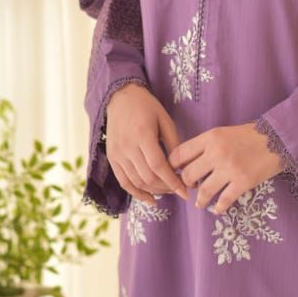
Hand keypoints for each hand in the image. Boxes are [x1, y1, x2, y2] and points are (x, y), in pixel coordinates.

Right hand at [105, 83, 188, 205]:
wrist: (120, 97)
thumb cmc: (147, 107)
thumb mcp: (165, 120)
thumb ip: (174, 143)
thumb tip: (183, 168)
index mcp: (142, 134)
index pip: (159, 166)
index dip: (173, 182)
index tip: (186, 192)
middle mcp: (127, 146)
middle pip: (148, 177)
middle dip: (166, 187)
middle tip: (180, 189)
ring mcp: (117, 153)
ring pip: (136, 182)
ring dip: (154, 191)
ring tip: (168, 191)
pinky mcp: (112, 158)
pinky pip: (123, 182)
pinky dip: (137, 193)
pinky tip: (151, 199)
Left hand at [168, 123, 283, 215]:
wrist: (278, 139)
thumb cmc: (249, 135)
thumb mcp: (223, 132)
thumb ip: (205, 145)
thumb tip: (188, 163)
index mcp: (210, 138)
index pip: (179, 154)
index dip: (173, 167)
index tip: (176, 173)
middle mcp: (216, 153)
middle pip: (188, 175)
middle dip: (187, 184)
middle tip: (191, 187)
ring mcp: (230, 169)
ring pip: (204, 191)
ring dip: (200, 200)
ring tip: (200, 204)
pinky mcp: (243, 182)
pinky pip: (223, 201)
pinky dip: (218, 208)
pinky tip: (217, 209)